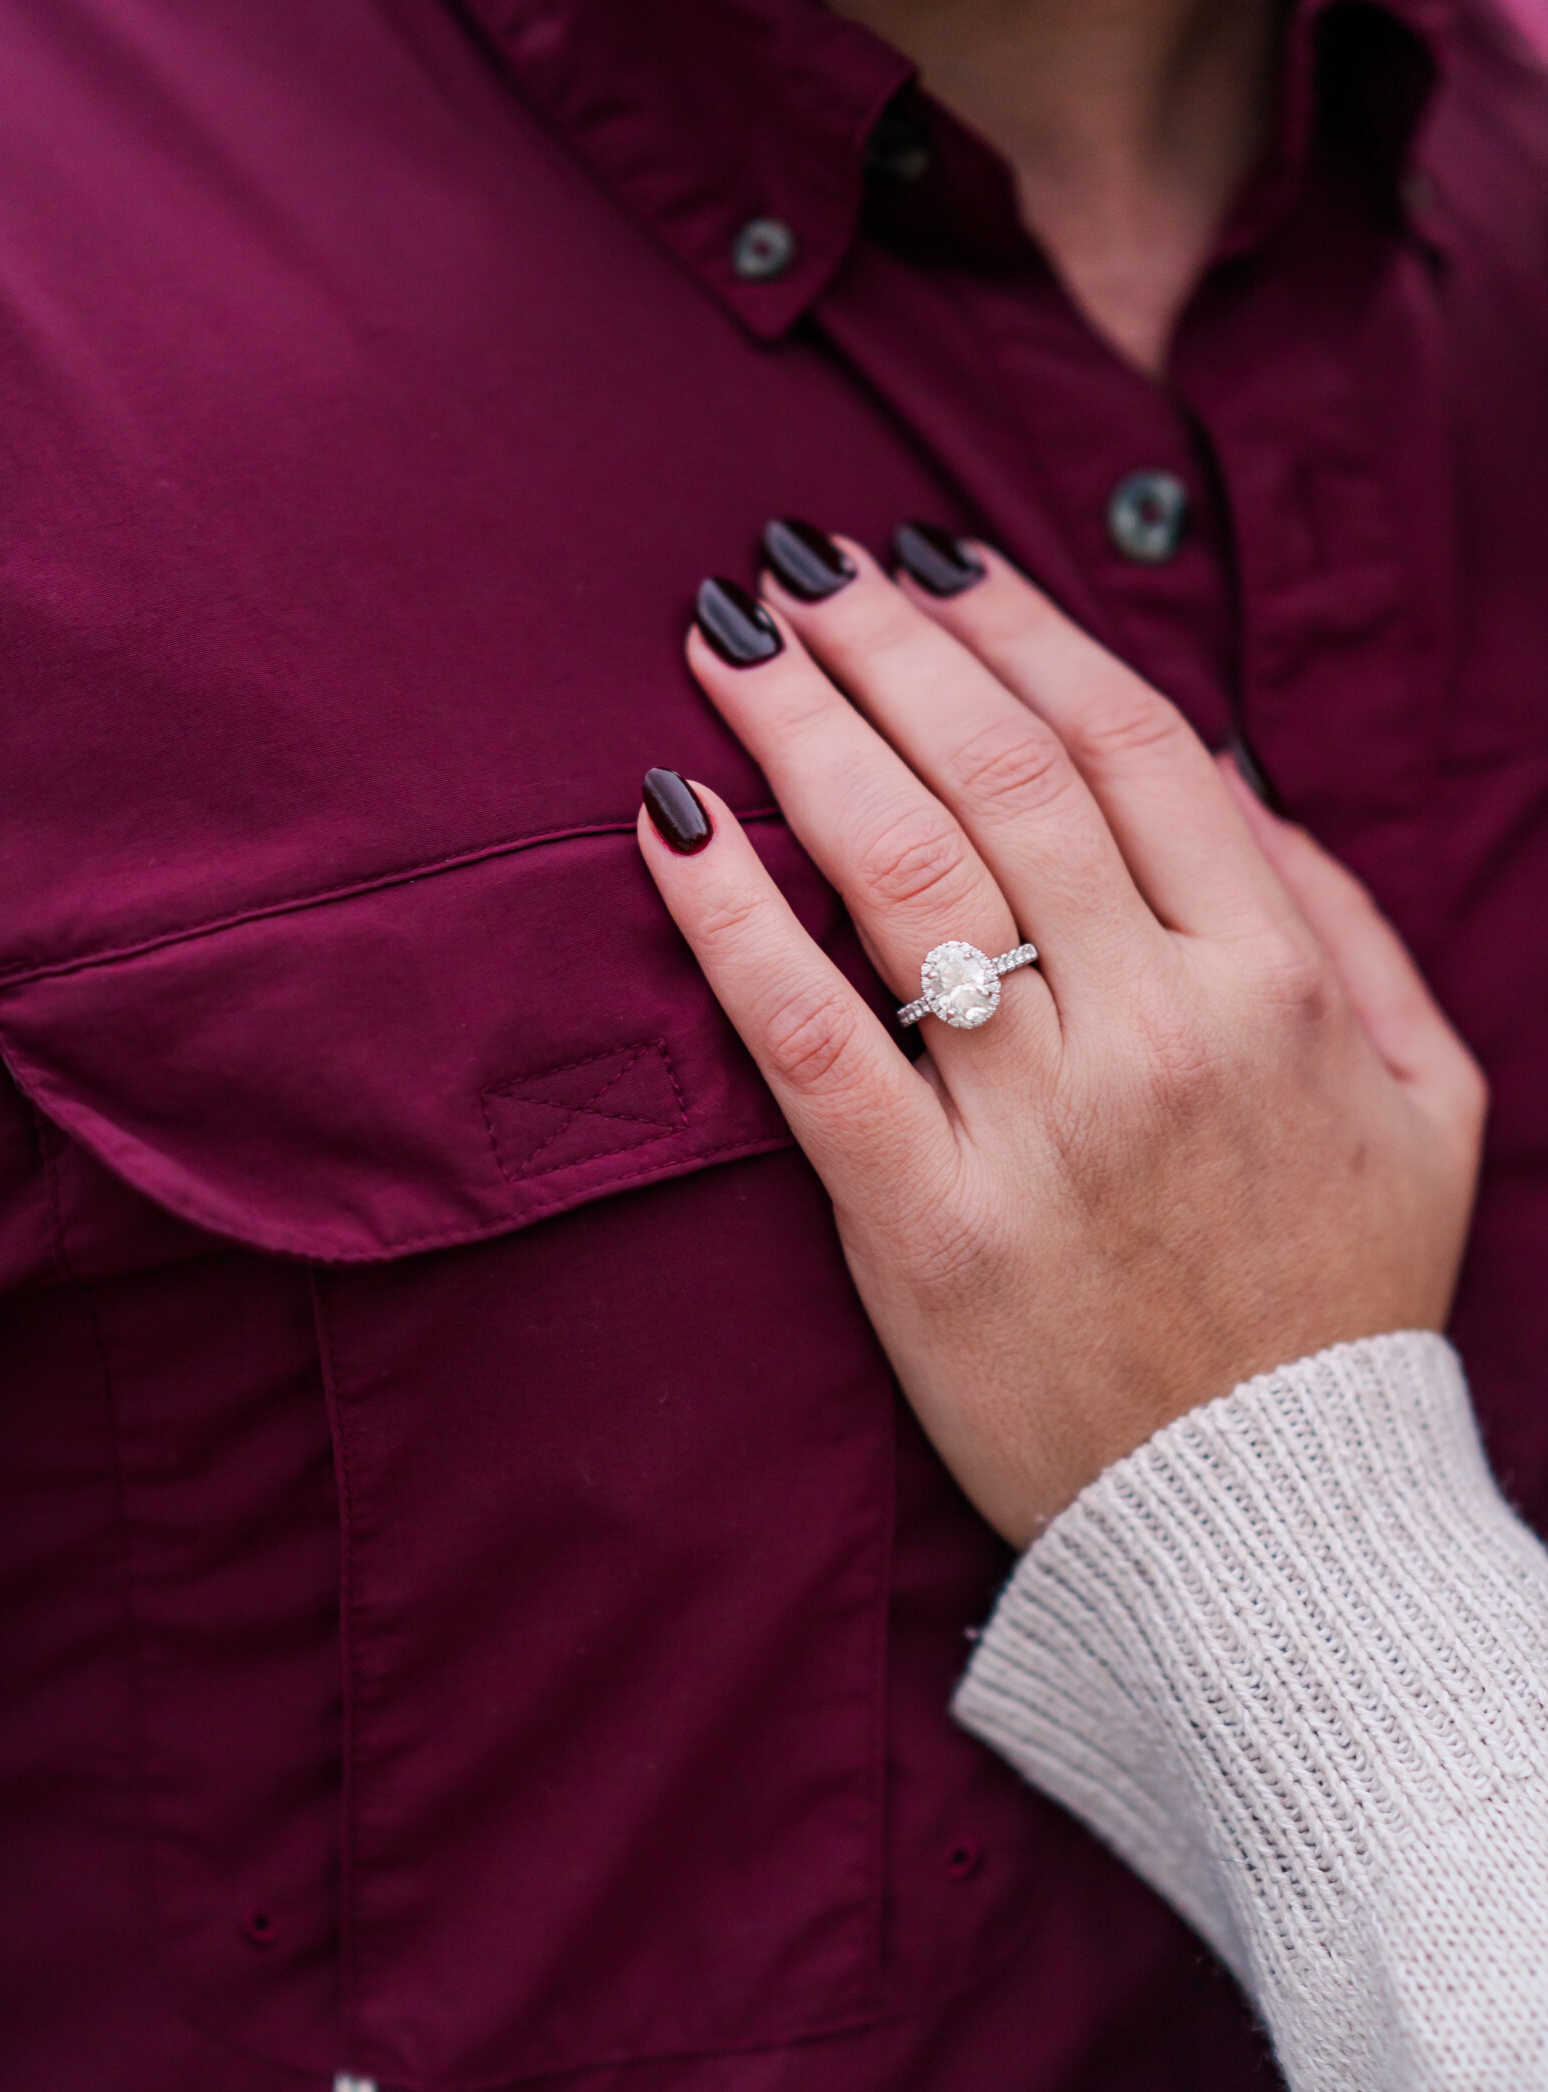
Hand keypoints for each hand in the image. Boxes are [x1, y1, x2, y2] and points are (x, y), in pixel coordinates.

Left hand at [638, 541, 1485, 1545]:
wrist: (1262, 1529)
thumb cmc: (1339, 1304)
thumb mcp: (1422, 1100)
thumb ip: (1341, 924)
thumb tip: (1226, 779)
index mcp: (1273, 980)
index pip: (1130, 745)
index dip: (1018, 628)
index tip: (933, 562)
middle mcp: (1154, 1028)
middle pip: (997, 775)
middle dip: (885, 642)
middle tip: (795, 563)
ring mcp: (1033, 1126)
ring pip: (897, 870)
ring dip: (801, 727)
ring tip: (724, 635)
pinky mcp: (920, 1225)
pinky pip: (807, 1034)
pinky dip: (730, 917)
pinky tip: (670, 819)